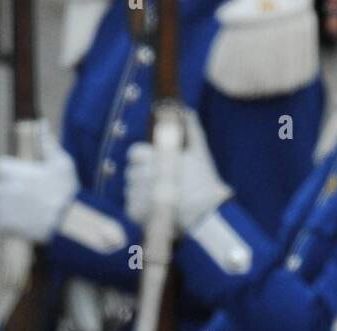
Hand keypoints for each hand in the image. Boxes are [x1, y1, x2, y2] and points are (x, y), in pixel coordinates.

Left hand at [0, 129, 78, 242]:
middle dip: (11, 191)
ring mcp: (0, 208)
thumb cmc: (65, 192)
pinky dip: (10, 225)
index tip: (27, 181)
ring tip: (30, 212)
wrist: (67, 224)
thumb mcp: (61, 163)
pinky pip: (0, 223)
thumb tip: (42, 123)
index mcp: (7, 170)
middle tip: (31, 199)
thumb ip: (47, 143)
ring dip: (10, 208)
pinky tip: (25, 223)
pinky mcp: (3, 226)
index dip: (13, 174)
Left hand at [125, 110, 230, 231]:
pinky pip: (130, 208)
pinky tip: (154, 212)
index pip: (133, 153)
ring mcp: (140, 195)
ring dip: (140, 194)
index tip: (153, 166)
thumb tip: (186, 109)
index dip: (142, 159)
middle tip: (159, 186)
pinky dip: (139, 211)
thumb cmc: (205, 183)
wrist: (207, 214)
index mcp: (155, 158)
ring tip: (158, 200)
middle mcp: (144, 175)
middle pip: (130, 173)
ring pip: (130, 190)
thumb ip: (191, 128)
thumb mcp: (200, 151)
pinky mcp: (138, 213)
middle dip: (142, 177)